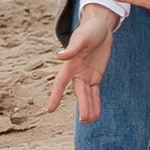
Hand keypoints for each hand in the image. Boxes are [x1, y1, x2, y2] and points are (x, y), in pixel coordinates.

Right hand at [46, 5, 116, 121]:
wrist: (100, 27)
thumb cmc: (89, 30)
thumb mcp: (82, 38)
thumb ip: (72, 48)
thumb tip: (59, 56)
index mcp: (70, 64)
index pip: (61, 82)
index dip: (56, 95)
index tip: (50, 109)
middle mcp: (76, 72)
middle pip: (78, 92)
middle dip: (82, 106)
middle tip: (85, 120)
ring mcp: (86, 75)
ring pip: (87, 95)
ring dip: (88, 108)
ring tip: (90, 122)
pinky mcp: (95, 76)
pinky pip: (95, 92)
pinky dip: (96, 102)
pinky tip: (96, 114)